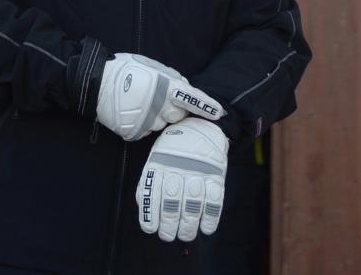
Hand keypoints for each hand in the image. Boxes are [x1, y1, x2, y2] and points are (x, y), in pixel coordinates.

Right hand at [95, 53, 223, 141]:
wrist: (97, 83)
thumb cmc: (126, 69)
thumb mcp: (151, 65)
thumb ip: (171, 78)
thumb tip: (185, 88)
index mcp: (165, 86)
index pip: (192, 99)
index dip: (207, 107)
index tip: (220, 113)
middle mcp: (159, 106)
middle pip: (178, 116)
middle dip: (173, 110)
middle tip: (159, 99)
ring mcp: (147, 121)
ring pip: (161, 124)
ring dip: (156, 116)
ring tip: (141, 103)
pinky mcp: (135, 132)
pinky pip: (145, 131)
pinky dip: (142, 123)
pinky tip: (132, 112)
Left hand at [137, 119, 228, 242]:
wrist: (201, 125)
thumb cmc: (174, 148)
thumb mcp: (157, 157)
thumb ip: (151, 181)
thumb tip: (145, 208)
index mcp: (160, 163)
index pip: (152, 193)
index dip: (151, 214)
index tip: (152, 229)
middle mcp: (177, 168)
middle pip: (172, 203)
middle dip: (170, 225)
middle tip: (169, 236)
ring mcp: (198, 171)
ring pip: (192, 205)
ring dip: (189, 226)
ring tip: (186, 235)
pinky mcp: (215, 174)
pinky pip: (214, 200)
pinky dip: (210, 218)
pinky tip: (206, 228)